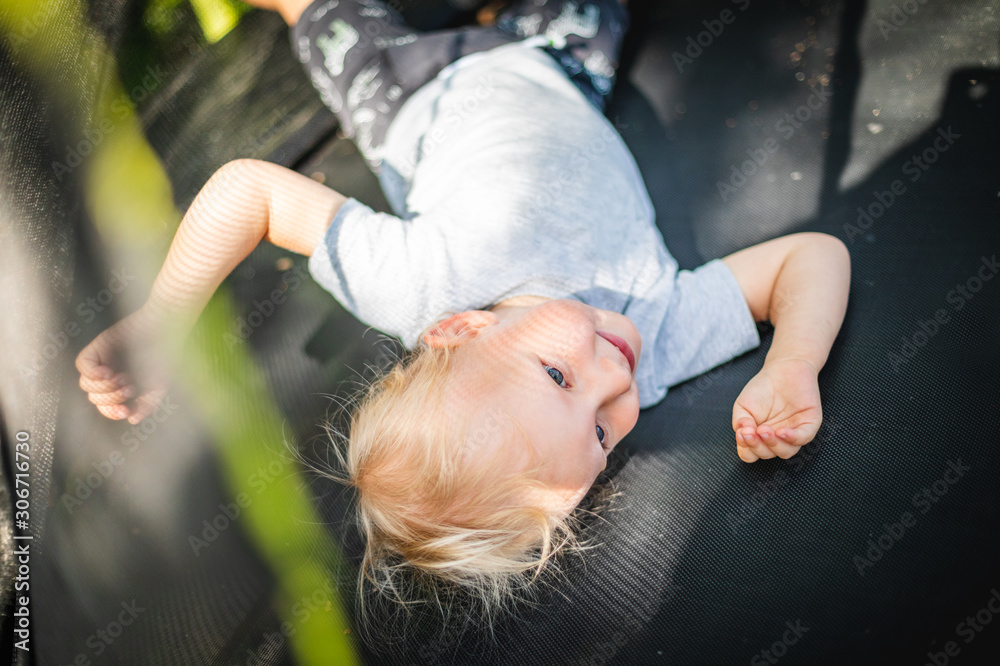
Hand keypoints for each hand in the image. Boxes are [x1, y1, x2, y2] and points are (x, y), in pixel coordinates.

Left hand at [75, 304, 179, 423]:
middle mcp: (108, 374)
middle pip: (93, 397)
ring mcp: (101, 360)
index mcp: (120, 385)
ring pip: (85, 384)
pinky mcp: (97, 346)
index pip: (105, 405)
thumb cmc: (165, 354)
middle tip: (129, 388)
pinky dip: (92, 373)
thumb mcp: (159, 385)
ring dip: (104, 387)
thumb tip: (133, 420)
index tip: (125, 412)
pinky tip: (109, 372)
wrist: (165, 328)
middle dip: (110, 398)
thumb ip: (147, 404)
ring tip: (123, 379)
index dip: (111, 412)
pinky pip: (83, 365)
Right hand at [731, 358, 821, 462]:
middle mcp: (776, 439)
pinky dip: (792, 438)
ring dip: (774, 444)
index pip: (751, 454)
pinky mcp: (809, 425)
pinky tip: (781, 431)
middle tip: (752, 431)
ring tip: (765, 430)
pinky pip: (803, 438)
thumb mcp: (742, 405)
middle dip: (757, 446)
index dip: (746, 449)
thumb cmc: (762, 388)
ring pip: (786, 452)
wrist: (783, 368)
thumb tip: (742, 435)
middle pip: (767, 454)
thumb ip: (740, 422)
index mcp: (759, 438)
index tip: (742, 434)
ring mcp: (793, 433)